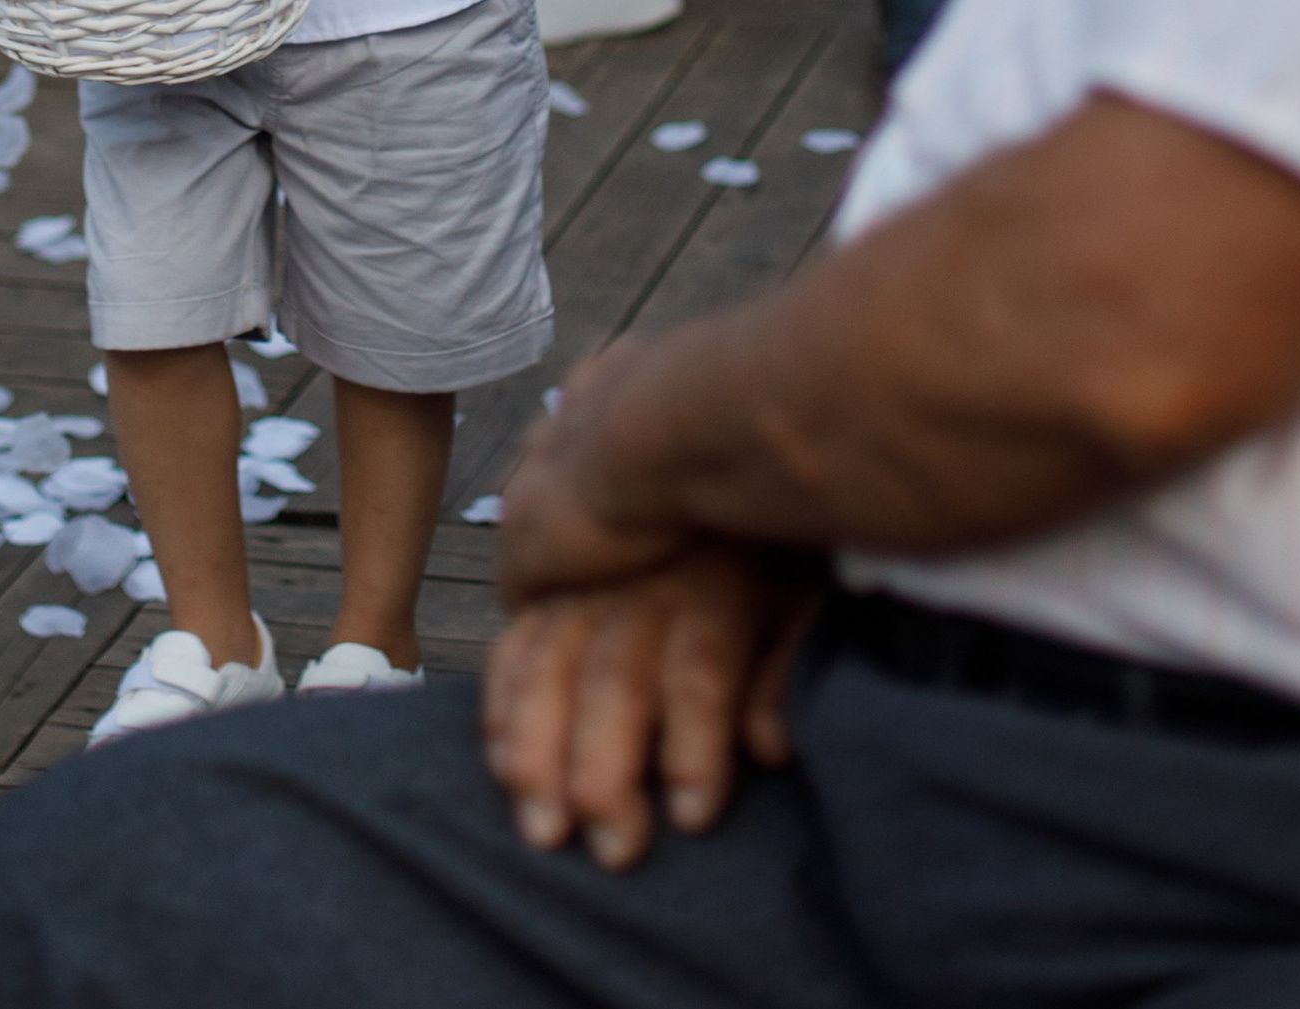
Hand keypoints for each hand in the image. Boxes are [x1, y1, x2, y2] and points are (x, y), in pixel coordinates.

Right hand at [483, 543, 819, 869]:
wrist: (695, 448)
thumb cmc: (766, 544)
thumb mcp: (800, 590)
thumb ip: (784, 664)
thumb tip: (771, 747)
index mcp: (714, 587)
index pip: (699, 671)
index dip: (696, 747)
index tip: (694, 819)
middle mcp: (642, 587)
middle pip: (615, 680)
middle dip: (606, 770)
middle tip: (612, 851)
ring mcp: (584, 584)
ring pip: (548, 669)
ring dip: (537, 752)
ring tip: (541, 828)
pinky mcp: (542, 587)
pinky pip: (511, 649)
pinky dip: (500, 709)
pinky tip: (501, 766)